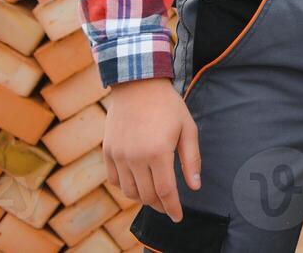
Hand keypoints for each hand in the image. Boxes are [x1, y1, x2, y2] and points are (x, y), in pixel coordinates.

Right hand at [103, 77, 200, 222]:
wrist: (138, 85)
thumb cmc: (168, 106)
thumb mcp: (188, 128)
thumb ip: (192, 159)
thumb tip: (194, 186)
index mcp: (158, 152)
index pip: (165, 191)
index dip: (172, 207)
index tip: (178, 217)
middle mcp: (135, 157)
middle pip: (147, 195)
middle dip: (159, 205)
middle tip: (168, 206)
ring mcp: (119, 155)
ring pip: (129, 191)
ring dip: (142, 198)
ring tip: (154, 196)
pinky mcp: (108, 152)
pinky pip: (114, 180)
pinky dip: (126, 188)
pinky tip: (137, 184)